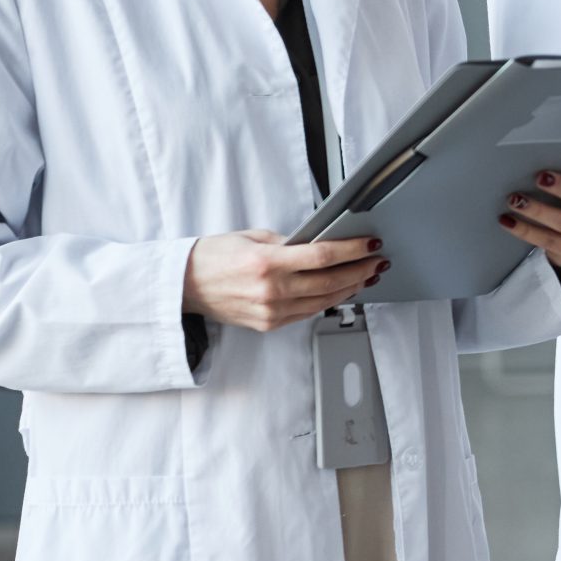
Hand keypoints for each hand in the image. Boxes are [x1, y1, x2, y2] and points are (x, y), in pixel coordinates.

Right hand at [184, 229, 384, 331]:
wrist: (182, 286)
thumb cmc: (212, 257)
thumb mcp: (251, 236)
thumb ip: (287, 242)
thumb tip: (320, 243)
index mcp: (266, 262)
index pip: (322, 256)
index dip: (353, 250)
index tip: (371, 243)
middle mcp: (271, 290)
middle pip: (330, 281)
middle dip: (360, 270)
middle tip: (378, 260)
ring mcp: (271, 311)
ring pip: (324, 301)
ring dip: (351, 288)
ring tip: (368, 275)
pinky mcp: (269, 324)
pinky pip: (308, 312)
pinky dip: (328, 301)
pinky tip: (342, 290)